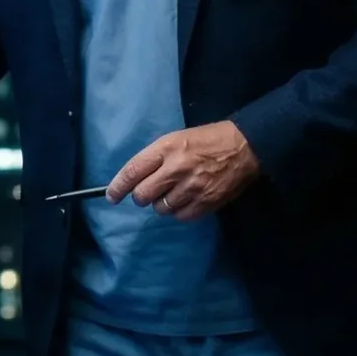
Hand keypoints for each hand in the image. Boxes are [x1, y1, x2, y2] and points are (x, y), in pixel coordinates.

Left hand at [105, 120, 259, 219]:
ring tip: (173, 193)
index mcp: (167, 148)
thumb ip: (156, 158)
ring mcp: (192, 188)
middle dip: (141, 196)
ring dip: (161, 204)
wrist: (245, 147)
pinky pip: (180, 217)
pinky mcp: (206, 203)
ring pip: (161, 208)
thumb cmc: (208, 140)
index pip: (133, 171)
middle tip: (149, 191)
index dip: (118, 186)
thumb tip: (135, 179)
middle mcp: (176, 168)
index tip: (111, 196)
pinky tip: (185, 201)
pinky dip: (178, 212)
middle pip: (143, 195)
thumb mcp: (177, 138)